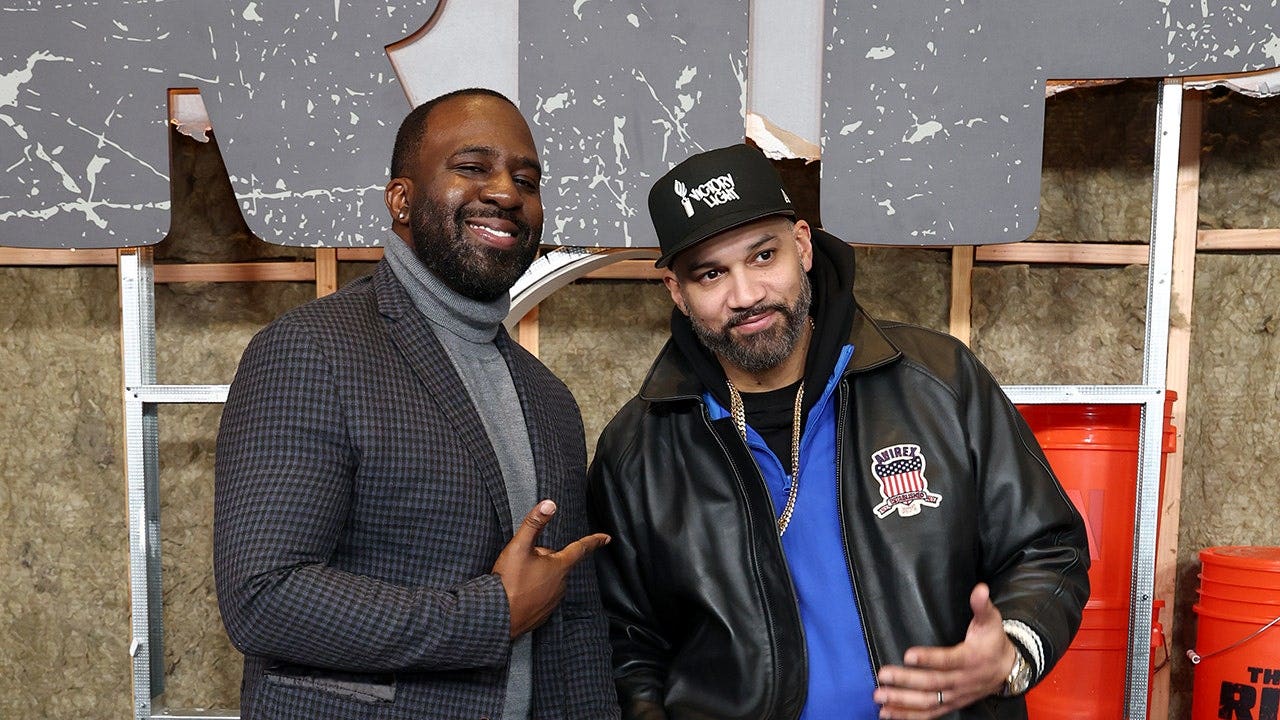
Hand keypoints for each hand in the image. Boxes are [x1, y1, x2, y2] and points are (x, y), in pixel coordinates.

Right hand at [492, 499, 610, 638]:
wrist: (498, 616)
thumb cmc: (508, 582)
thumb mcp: (519, 547)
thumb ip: (534, 523)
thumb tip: (549, 504)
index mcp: (559, 566)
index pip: (581, 548)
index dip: (594, 540)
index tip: (606, 538)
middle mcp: (561, 584)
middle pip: (557, 563)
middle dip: (543, 559)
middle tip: (523, 562)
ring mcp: (553, 601)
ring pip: (549, 579)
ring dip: (537, 576)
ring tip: (517, 579)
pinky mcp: (544, 614)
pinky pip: (542, 596)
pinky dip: (532, 592)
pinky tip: (518, 593)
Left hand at [873, 583, 1015, 718]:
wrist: (1008, 668)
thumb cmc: (993, 641)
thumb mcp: (991, 621)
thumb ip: (982, 606)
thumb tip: (980, 588)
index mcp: (971, 658)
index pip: (949, 660)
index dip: (929, 659)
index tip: (908, 655)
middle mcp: (963, 680)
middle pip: (933, 683)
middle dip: (907, 681)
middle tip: (884, 675)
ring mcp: (956, 695)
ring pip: (929, 702)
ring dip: (903, 702)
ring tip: (880, 697)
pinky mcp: (951, 703)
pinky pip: (930, 713)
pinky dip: (909, 716)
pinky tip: (888, 713)